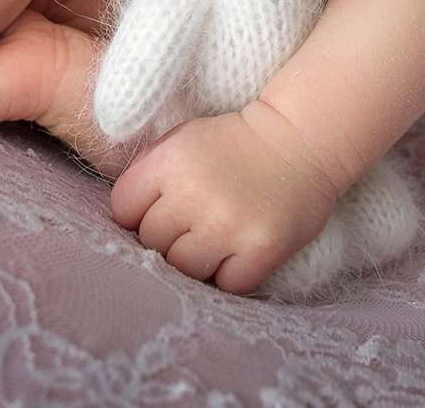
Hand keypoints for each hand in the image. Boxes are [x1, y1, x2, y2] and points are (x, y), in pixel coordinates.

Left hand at [110, 99, 343, 295]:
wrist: (301, 141)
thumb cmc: (236, 143)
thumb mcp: (184, 138)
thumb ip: (150, 172)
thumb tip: (124, 219)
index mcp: (170, 161)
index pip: (123, 209)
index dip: (137, 213)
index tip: (159, 210)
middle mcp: (194, 194)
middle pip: (151, 242)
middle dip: (167, 237)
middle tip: (192, 225)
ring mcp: (227, 225)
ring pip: (182, 270)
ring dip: (194, 261)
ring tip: (213, 242)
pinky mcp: (259, 250)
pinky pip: (224, 285)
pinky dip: (228, 275)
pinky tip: (238, 253)